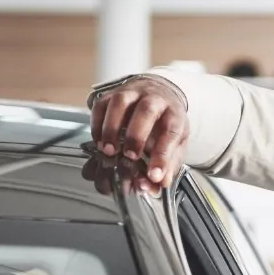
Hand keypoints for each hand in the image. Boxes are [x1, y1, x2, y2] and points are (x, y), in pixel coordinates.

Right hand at [89, 76, 188, 191]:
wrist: (158, 92)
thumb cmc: (166, 119)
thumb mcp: (176, 141)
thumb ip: (168, 163)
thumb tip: (158, 182)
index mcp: (174, 113)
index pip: (172, 132)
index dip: (162, 156)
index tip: (153, 175)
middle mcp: (154, 99)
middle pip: (146, 110)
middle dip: (136, 135)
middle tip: (129, 156)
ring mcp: (133, 93)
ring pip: (120, 103)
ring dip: (111, 128)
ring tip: (108, 150)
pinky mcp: (113, 93)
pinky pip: (101, 104)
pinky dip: (97, 123)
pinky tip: (98, 140)